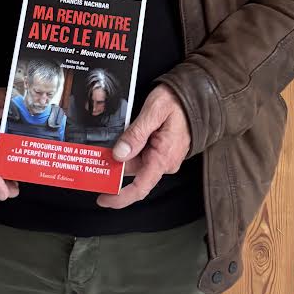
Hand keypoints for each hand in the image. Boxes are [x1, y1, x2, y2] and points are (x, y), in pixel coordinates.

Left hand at [96, 84, 190, 209]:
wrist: (197, 94)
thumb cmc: (179, 101)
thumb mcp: (155, 111)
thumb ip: (136, 133)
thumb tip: (119, 154)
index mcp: (163, 157)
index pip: (140, 187)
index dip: (120, 197)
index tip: (103, 199)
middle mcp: (165, 162)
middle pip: (133, 171)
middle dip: (114, 165)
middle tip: (96, 153)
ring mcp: (164, 156)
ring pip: (135, 161)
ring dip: (121, 154)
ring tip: (107, 140)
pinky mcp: (162, 150)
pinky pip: (142, 154)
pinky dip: (129, 149)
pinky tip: (121, 138)